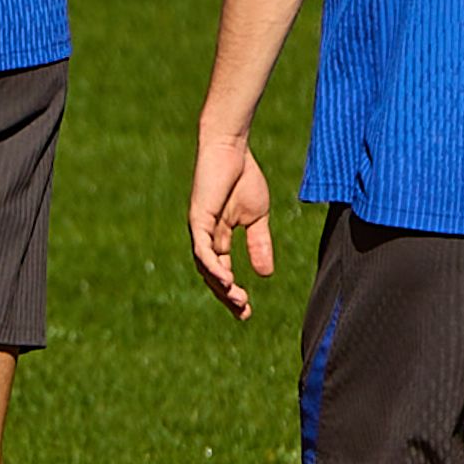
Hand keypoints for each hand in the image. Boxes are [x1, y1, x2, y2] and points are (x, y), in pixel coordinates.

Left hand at [188, 130, 274, 318]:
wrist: (233, 150)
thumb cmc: (243, 178)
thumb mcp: (257, 218)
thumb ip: (259, 244)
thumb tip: (265, 274)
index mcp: (218, 238)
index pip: (222, 271)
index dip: (232, 292)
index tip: (247, 312)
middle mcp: (205, 237)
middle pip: (211, 275)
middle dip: (226, 295)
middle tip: (243, 313)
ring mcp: (199, 229)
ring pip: (205, 266)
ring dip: (220, 285)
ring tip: (236, 300)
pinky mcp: (197, 219)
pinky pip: (202, 248)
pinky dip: (212, 265)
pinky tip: (224, 280)